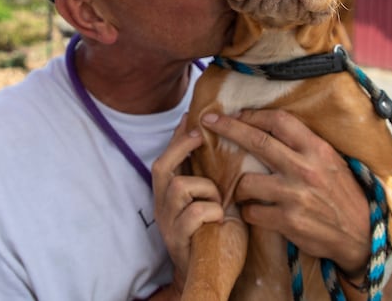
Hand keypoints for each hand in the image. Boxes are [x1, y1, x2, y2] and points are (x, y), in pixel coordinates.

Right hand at [151, 114, 223, 292]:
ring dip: (205, 188)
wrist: (209, 275)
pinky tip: (221, 219)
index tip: (190, 116)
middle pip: (161, 166)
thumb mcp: (216, 202)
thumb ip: (215, 180)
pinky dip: (211, 211)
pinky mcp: (177, 238)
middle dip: (180, 146)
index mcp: (170, 195)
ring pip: (179, 186)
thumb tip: (231, 148)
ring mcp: (167, 222)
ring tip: (219, 200)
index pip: (168, 157)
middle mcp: (162, 206)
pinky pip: (193, 213)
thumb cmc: (217, 236)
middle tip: (200, 134)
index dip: (177, 136)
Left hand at [200, 109, 369, 277]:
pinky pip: (251, 212)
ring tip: (245, 190)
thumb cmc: (343, 194)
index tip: (236, 114)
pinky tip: (255, 212)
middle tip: (208, 122)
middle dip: (228, 128)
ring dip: (240, 186)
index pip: (279, 121)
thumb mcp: (331, 161)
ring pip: (247, 181)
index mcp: (317, 149)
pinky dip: (248, 212)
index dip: (253, 115)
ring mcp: (295, 196)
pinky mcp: (288, 222)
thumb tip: (271, 129)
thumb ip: (304, 146)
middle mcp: (305, 168)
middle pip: (257, 141)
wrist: (361, 235)